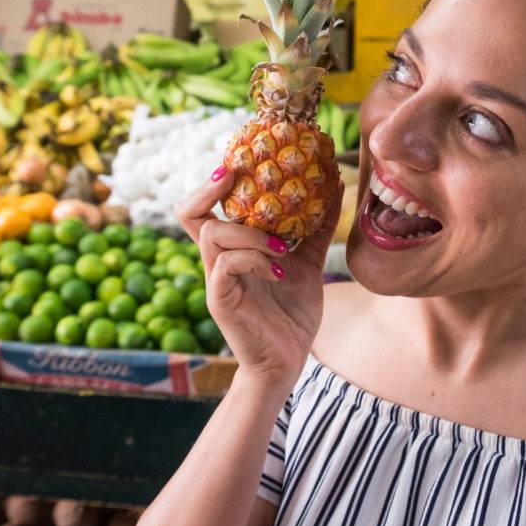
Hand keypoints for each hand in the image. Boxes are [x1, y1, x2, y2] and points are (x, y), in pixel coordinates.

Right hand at [176, 167, 343, 392]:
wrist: (288, 361)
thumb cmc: (292, 315)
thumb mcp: (308, 265)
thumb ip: (315, 231)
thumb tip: (335, 190)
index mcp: (232, 249)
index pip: (205, 207)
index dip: (213, 182)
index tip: (237, 163)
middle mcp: (218, 260)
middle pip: (191, 213)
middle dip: (209, 189)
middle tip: (234, 176)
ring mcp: (216, 280)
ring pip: (212, 234)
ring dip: (249, 232)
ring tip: (281, 245)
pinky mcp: (221, 300)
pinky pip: (225, 265)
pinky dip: (253, 259)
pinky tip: (279, 269)